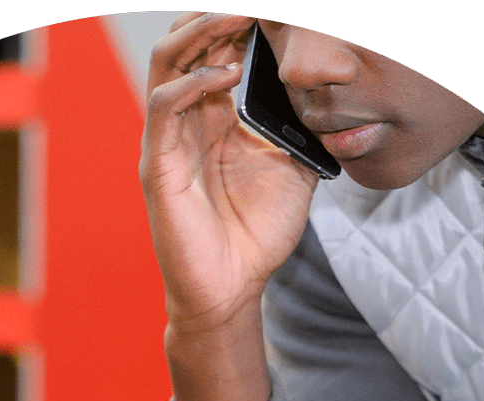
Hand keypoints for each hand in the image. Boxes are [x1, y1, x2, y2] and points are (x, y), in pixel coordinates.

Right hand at [141, 13, 318, 331]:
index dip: (236, 24)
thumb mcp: (293, 169)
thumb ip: (301, 129)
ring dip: (201, 32)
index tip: (271, 13)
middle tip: (253, 7)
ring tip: (240, 19)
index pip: (213, 50)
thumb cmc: (255, 236)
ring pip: (167, 62)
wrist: (232, 289)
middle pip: (185, 44)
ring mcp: (167, 142)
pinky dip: (193, 82)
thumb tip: (324, 93)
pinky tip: (228, 74)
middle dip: (216, 16)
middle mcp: (185, 122)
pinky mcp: (158, 166)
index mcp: (212, 119)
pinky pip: (164, 107)